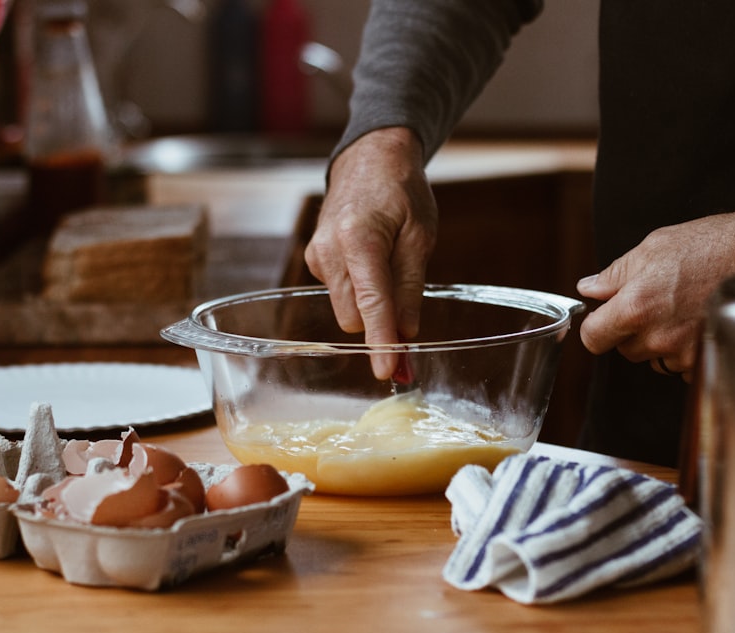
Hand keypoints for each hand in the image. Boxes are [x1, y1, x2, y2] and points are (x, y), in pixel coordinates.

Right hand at [305, 127, 437, 378]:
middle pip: (354, 316)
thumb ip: (411, 288)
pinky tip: (371, 262)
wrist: (370, 158)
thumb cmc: (401, 192)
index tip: (387, 371)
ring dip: (370, 305)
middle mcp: (329, 250)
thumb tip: (407, 335)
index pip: (371, 304)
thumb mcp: (420, 237)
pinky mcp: (314, 260)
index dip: (381, 342)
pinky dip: (359, 290)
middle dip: (380, 324)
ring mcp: (317, 256)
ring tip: (389, 267)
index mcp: (359, 240)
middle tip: (409, 317)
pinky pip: (340, 293)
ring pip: (346, 309)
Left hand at [575, 200, 734, 381]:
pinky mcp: (706, 361)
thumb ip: (614, 275)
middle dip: (631, 331)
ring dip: (659, 342)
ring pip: (653, 358)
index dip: (595, 328)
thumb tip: (588, 288)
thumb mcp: (653, 248)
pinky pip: (680, 365)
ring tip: (681, 309)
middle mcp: (658, 336)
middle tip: (654, 303)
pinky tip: (697, 322)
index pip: (593, 338)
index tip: (602, 319)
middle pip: (624, 349)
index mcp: (636, 307)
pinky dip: (684, 350)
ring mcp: (683, 352)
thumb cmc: (710, 244)